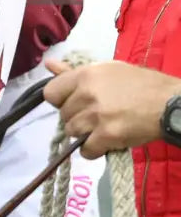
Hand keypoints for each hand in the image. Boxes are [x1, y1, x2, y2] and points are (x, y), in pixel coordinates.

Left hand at [43, 59, 180, 158]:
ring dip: (83, 134)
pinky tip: (103, 143)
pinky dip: (92, 150)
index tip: (73, 103)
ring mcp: (96, 116)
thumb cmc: (141, 84)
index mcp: (85, 75)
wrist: (169, 103)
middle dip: (76, 117)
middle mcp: (87, 94)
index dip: (60, 100)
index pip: (51, 93)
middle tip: (94, 116)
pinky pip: (86, 150)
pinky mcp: (108, 136)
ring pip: (72, 132)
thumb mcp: (107, 69)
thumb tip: (49, 65)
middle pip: (63, 115)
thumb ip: (74, 71)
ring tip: (100, 129)